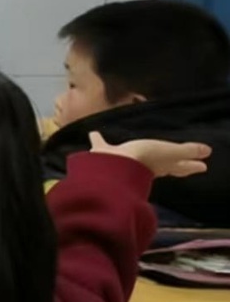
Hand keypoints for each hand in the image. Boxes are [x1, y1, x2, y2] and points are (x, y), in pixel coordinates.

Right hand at [89, 132, 211, 177]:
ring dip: (131, 153)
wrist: (114, 166)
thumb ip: (187, 150)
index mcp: (161, 167)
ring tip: (132, 149)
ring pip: (130, 157)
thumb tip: (208, 151)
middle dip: (166, 164)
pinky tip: (93, 133)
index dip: (190, 166)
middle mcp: (143, 168)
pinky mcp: (104, 156)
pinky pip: (102, 146)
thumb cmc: (145, 158)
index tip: (203, 167)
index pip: (179, 167)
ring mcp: (123, 163)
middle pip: (159, 166)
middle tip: (173, 164)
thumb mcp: (171, 151)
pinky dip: (97, 140)